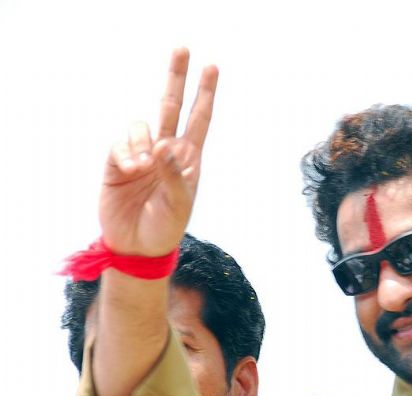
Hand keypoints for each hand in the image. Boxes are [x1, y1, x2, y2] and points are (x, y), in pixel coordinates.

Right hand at [99, 48, 217, 256]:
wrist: (137, 247)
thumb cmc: (165, 227)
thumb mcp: (180, 205)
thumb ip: (176, 176)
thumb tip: (166, 145)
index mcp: (188, 159)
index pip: (199, 119)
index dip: (205, 94)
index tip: (212, 67)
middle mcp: (165, 151)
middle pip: (171, 106)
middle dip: (176, 78)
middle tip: (183, 49)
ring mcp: (141, 155)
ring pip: (141, 126)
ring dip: (141, 141)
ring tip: (143, 168)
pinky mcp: (116, 163)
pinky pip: (119, 144)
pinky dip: (125, 153)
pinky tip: (130, 169)